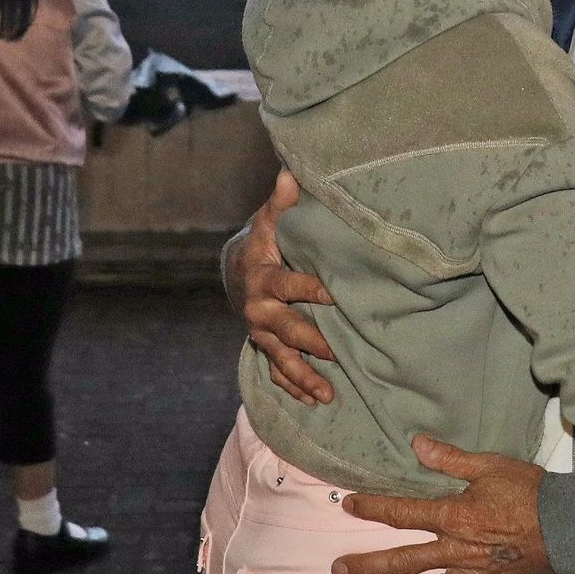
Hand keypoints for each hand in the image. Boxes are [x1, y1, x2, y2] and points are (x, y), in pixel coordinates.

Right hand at [231, 169, 335, 404]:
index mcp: (262, 277)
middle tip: (336, 351)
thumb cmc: (265, 239)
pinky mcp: (265, 346)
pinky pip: (277, 371)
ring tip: (327, 394)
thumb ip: (283, 200)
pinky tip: (314, 401)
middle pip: (286, 329)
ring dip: (303, 377)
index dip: (308, 289)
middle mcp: (259, 309)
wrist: (238, 268)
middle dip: (311, 342)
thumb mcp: (270, 219)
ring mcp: (261, 333)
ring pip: (281, 358)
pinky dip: (294, 387)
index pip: (287, 285)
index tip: (333, 294)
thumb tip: (292, 172)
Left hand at [335, 437, 551, 573]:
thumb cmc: (529, 490)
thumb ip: (450, 458)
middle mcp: (457, 552)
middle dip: (369, 566)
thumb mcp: (489, 465)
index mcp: (453, 518)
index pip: (404, 514)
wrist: (569, 523)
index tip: (348, 506)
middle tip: (337, 571)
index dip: (374, 509)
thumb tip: (416, 444)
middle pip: (405, 561)